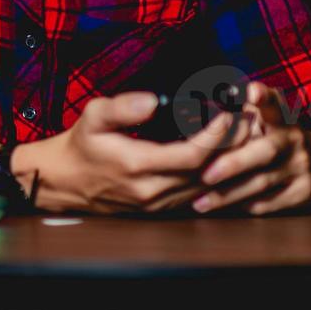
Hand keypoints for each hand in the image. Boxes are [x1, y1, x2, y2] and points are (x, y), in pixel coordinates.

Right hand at [12, 91, 244, 213]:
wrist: (63, 182)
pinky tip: (225, 158)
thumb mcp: (93, 116)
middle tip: (248, 120)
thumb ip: (124, 106)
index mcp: (138, 166)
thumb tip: (155, 99)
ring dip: (229, 162)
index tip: (229, 113)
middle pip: (209, 172)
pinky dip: (216, 176)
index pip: (194, 155)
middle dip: (233, 146)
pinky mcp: (160, 210)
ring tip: (244, 136)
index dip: (217, 135)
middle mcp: (152, 191)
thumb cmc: (79, 145)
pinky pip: (198, 195)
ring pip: (208, 187)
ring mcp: (158, 205)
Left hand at [192, 81, 310, 214]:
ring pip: (262, 183)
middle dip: (234, 164)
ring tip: (199, 201)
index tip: (251, 91)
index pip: (274, 104)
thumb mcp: (266, 120)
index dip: (264, 97)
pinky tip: (222, 209)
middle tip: (205, 173)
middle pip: (264, 151)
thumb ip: (239, 114)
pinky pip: (269, 202)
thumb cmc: (276, 137)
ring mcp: (301, 167)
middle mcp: (294, 140)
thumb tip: (191, 110)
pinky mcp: (303, 192)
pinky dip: (244, 205)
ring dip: (228, 194)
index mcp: (281, 118)